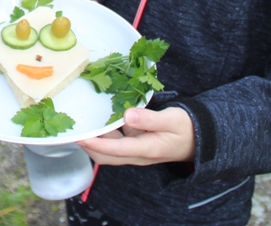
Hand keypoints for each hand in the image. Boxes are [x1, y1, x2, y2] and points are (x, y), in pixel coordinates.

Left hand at [76, 107, 194, 165]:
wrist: (199, 138)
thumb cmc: (186, 128)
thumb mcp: (171, 120)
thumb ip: (149, 118)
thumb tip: (128, 114)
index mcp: (146, 149)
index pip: (116, 150)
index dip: (96, 144)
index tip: (80, 136)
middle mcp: (137, 154)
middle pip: (106, 155)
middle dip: (87, 146)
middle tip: (72, 131)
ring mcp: (135, 149)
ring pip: (108, 149)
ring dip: (94, 139)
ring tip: (80, 123)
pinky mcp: (135, 143)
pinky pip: (115, 140)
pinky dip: (104, 132)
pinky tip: (98, 118)